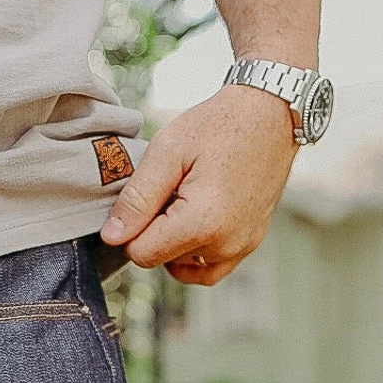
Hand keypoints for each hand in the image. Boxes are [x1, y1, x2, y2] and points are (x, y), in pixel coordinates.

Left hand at [100, 85, 297, 284]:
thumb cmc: (219, 124)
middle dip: (156, 230)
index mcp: (201, 223)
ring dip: (176, 240)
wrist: (270, 113)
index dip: (133, 228)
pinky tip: (194, 224)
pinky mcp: (250, 244)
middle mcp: (225, 244)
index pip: (142, 254)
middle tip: (173, 189)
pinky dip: (195, 255)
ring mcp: (241, 247)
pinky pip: (210, 270)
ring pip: (183, 266)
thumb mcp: (167, 152)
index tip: (146, 197)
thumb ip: (137, 198)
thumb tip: (112, 237)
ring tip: (188, 198)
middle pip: (162, 259)